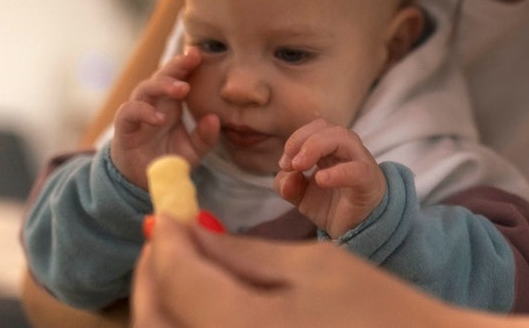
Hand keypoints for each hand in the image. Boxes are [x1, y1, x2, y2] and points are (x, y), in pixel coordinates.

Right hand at [111, 47, 219, 189]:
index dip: (187, 64)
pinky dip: (143, 111)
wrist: (141, 182)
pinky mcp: (124, 128)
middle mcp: (154, 104)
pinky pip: (129, 112)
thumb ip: (205, 137)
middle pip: (162, 76)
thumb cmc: (167, 159)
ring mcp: (138, 113)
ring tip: (182, 89)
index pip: (178, 78)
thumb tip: (214, 119)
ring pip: (145, 89)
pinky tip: (159, 118)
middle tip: (193, 57)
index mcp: (171, 104)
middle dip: (176, 65)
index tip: (199, 53)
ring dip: (163, 85)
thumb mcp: (193, 151)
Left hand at [132, 218, 469, 327]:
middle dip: (155, 273)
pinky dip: (186, 320)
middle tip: (169, 241)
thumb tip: (184, 228)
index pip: (176, 275)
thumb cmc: (374, 307)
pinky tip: (209, 298)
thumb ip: (239, 251)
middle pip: (155, 317)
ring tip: (190, 266)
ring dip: (165, 299)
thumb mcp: (309, 265)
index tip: (167, 212)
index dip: (165, 238)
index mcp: (244, 327)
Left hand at [273, 119, 385, 237]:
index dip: (296, 140)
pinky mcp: (368, 182)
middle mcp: (347, 150)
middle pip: (327, 127)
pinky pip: (357, 171)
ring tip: (301, 167)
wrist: (359, 230)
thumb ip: (288, 185)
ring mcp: (360, 162)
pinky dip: (337, 172)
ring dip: (317, 147)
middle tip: (290, 164)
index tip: (284, 165)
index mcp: (331, 148)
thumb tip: (287, 178)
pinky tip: (321, 179)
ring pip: (344, 138)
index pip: (315, 128)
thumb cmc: (333, 204)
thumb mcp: (301, 196)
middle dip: (303, 140)